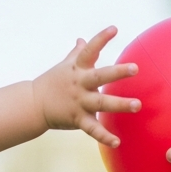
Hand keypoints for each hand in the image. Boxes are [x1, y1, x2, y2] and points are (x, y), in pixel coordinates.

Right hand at [32, 26, 139, 146]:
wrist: (33, 104)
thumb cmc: (52, 82)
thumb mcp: (64, 65)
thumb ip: (77, 53)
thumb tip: (82, 39)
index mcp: (77, 69)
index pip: (89, 50)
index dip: (101, 39)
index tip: (114, 29)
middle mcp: (79, 84)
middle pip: (100, 76)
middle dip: (117, 73)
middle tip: (135, 68)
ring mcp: (78, 102)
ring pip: (101, 103)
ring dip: (120, 104)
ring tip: (137, 105)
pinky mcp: (77, 119)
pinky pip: (92, 129)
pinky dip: (104, 136)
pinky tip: (117, 141)